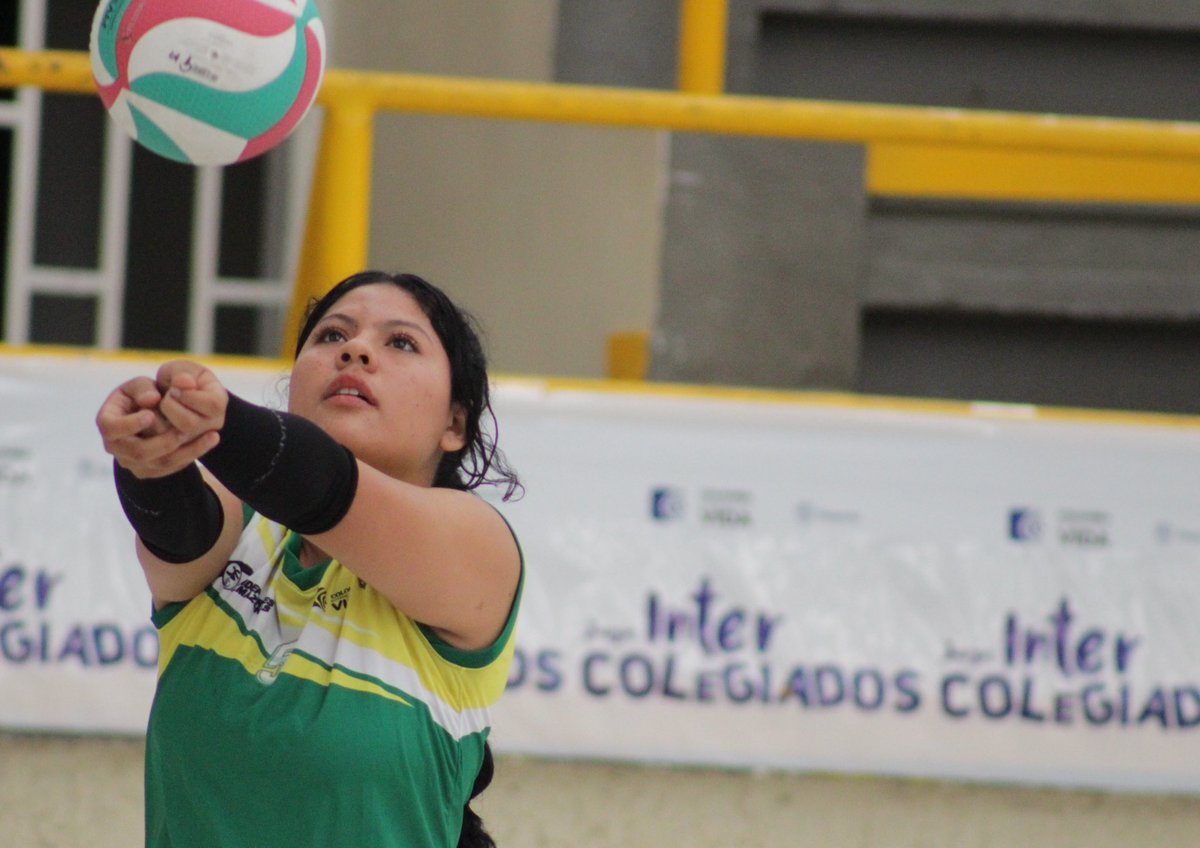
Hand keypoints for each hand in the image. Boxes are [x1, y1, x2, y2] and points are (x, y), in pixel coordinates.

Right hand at [95, 369, 219, 478]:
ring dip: (187, 450)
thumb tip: (152, 399)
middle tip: (184, 430)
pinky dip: (193, 454)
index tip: (150, 415)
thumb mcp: (138, 385)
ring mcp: (134, 462)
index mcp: (108, 423)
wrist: (149, 414)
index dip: (129, 424)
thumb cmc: (140, 395)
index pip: (111, 428)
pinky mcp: (152, 470)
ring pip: (161, 463)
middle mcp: (116, 447)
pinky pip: (173, 467)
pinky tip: (211, 440)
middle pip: (139, 452)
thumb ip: (142, 388)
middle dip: (164, 441)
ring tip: (211, 435)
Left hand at [155, 360, 227, 442]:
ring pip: (176, 438)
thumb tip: (183, 383)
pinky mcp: (181, 449)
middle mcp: (214, 423)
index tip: (175, 386)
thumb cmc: (179, 377)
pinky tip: (152, 417)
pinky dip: (152, 431)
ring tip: (159, 407)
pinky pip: (164, 447)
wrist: (174, 394)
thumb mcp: (181, 368)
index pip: (212, 404)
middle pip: (190, 424)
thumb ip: (181, 373)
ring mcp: (199, 438)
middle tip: (166, 396)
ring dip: (160, 419)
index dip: (189, 395)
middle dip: (171, 407)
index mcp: (219, 400)